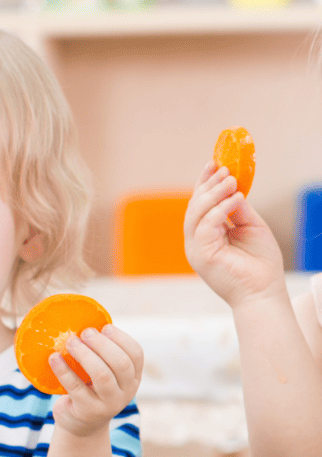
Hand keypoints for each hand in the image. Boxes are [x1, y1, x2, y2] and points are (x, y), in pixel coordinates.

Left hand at [48, 324, 142, 436]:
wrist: (81, 424)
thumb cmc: (91, 388)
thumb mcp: (103, 373)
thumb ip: (101, 353)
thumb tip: (83, 322)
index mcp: (133, 377)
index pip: (136, 354)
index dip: (121, 338)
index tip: (104, 327)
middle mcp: (126, 391)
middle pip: (121, 363)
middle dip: (102, 344)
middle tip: (85, 332)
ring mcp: (109, 404)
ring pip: (102, 375)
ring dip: (85, 354)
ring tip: (70, 341)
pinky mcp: (88, 411)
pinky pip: (76, 387)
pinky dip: (63, 370)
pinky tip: (54, 358)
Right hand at [184, 162, 284, 307]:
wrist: (263, 293)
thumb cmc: (260, 265)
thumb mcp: (251, 227)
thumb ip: (239, 209)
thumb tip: (232, 187)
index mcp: (206, 236)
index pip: (200, 205)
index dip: (204, 183)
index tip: (215, 163)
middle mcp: (197, 242)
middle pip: (194, 206)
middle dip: (208, 185)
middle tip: (226, 171)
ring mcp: (196, 249)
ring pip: (195, 213)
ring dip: (213, 194)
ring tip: (231, 181)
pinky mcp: (201, 255)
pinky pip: (205, 226)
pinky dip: (220, 210)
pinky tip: (236, 199)